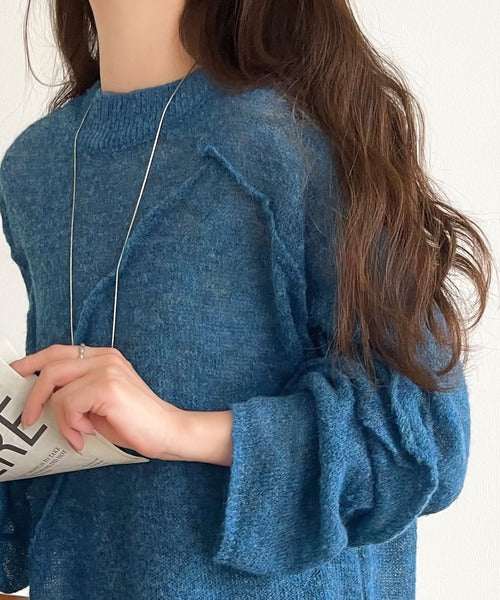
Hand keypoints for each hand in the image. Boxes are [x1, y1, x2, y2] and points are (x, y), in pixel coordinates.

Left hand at [8, 344, 186, 459]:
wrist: (167, 432)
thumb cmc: (135, 422)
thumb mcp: (99, 404)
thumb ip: (76, 392)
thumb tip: (43, 398)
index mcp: (105, 357)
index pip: (58, 351)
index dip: (33, 361)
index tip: (15, 374)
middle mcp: (105, 357)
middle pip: (51, 366)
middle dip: (33, 395)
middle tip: (28, 418)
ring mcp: (107, 370)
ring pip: (56, 389)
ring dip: (59, 419)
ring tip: (76, 434)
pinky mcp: (107, 387)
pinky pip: (68, 405)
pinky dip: (70, 426)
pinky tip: (85, 435)